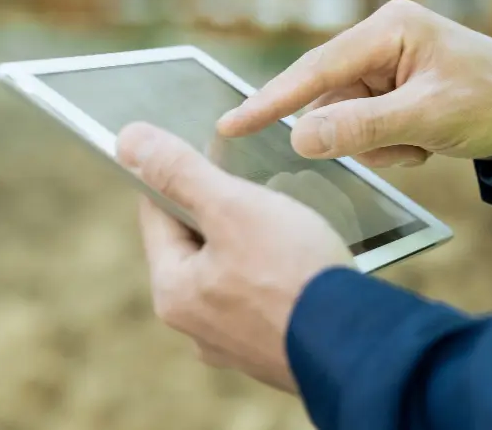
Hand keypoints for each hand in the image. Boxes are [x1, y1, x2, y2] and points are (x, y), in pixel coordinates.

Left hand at [117, 122, 354, 392]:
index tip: (208, 152)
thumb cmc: (295, 274)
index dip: (179, 174)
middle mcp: (195, 326)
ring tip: (285, 221)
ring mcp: (235, 343)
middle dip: (220, 210)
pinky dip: (276, 273)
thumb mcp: (232, 207)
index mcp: (173, 292)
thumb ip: (179, 171)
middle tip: (255, 188)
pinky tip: (303, 260)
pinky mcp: (272, 350)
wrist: (363, 346)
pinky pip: (262, 297)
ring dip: (251, 241)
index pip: (157, 213)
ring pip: (231, 270)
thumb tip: (128, 141)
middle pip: (195, 243)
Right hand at [217, 0, 491, 167]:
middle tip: (403, 144)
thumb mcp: (428, 116)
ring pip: (345, 121)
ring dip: (379, 144)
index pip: (316, 69)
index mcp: (388, 29)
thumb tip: (299, 137)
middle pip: (330, 100)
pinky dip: (389, 146)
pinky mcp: (389, 90)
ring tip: (423, 142)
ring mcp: (383, 67)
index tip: (232, 124)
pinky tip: (424, 142)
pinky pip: (364, 128)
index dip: (272, 100)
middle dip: (360, 132)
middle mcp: (379, 42)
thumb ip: (361, 127)